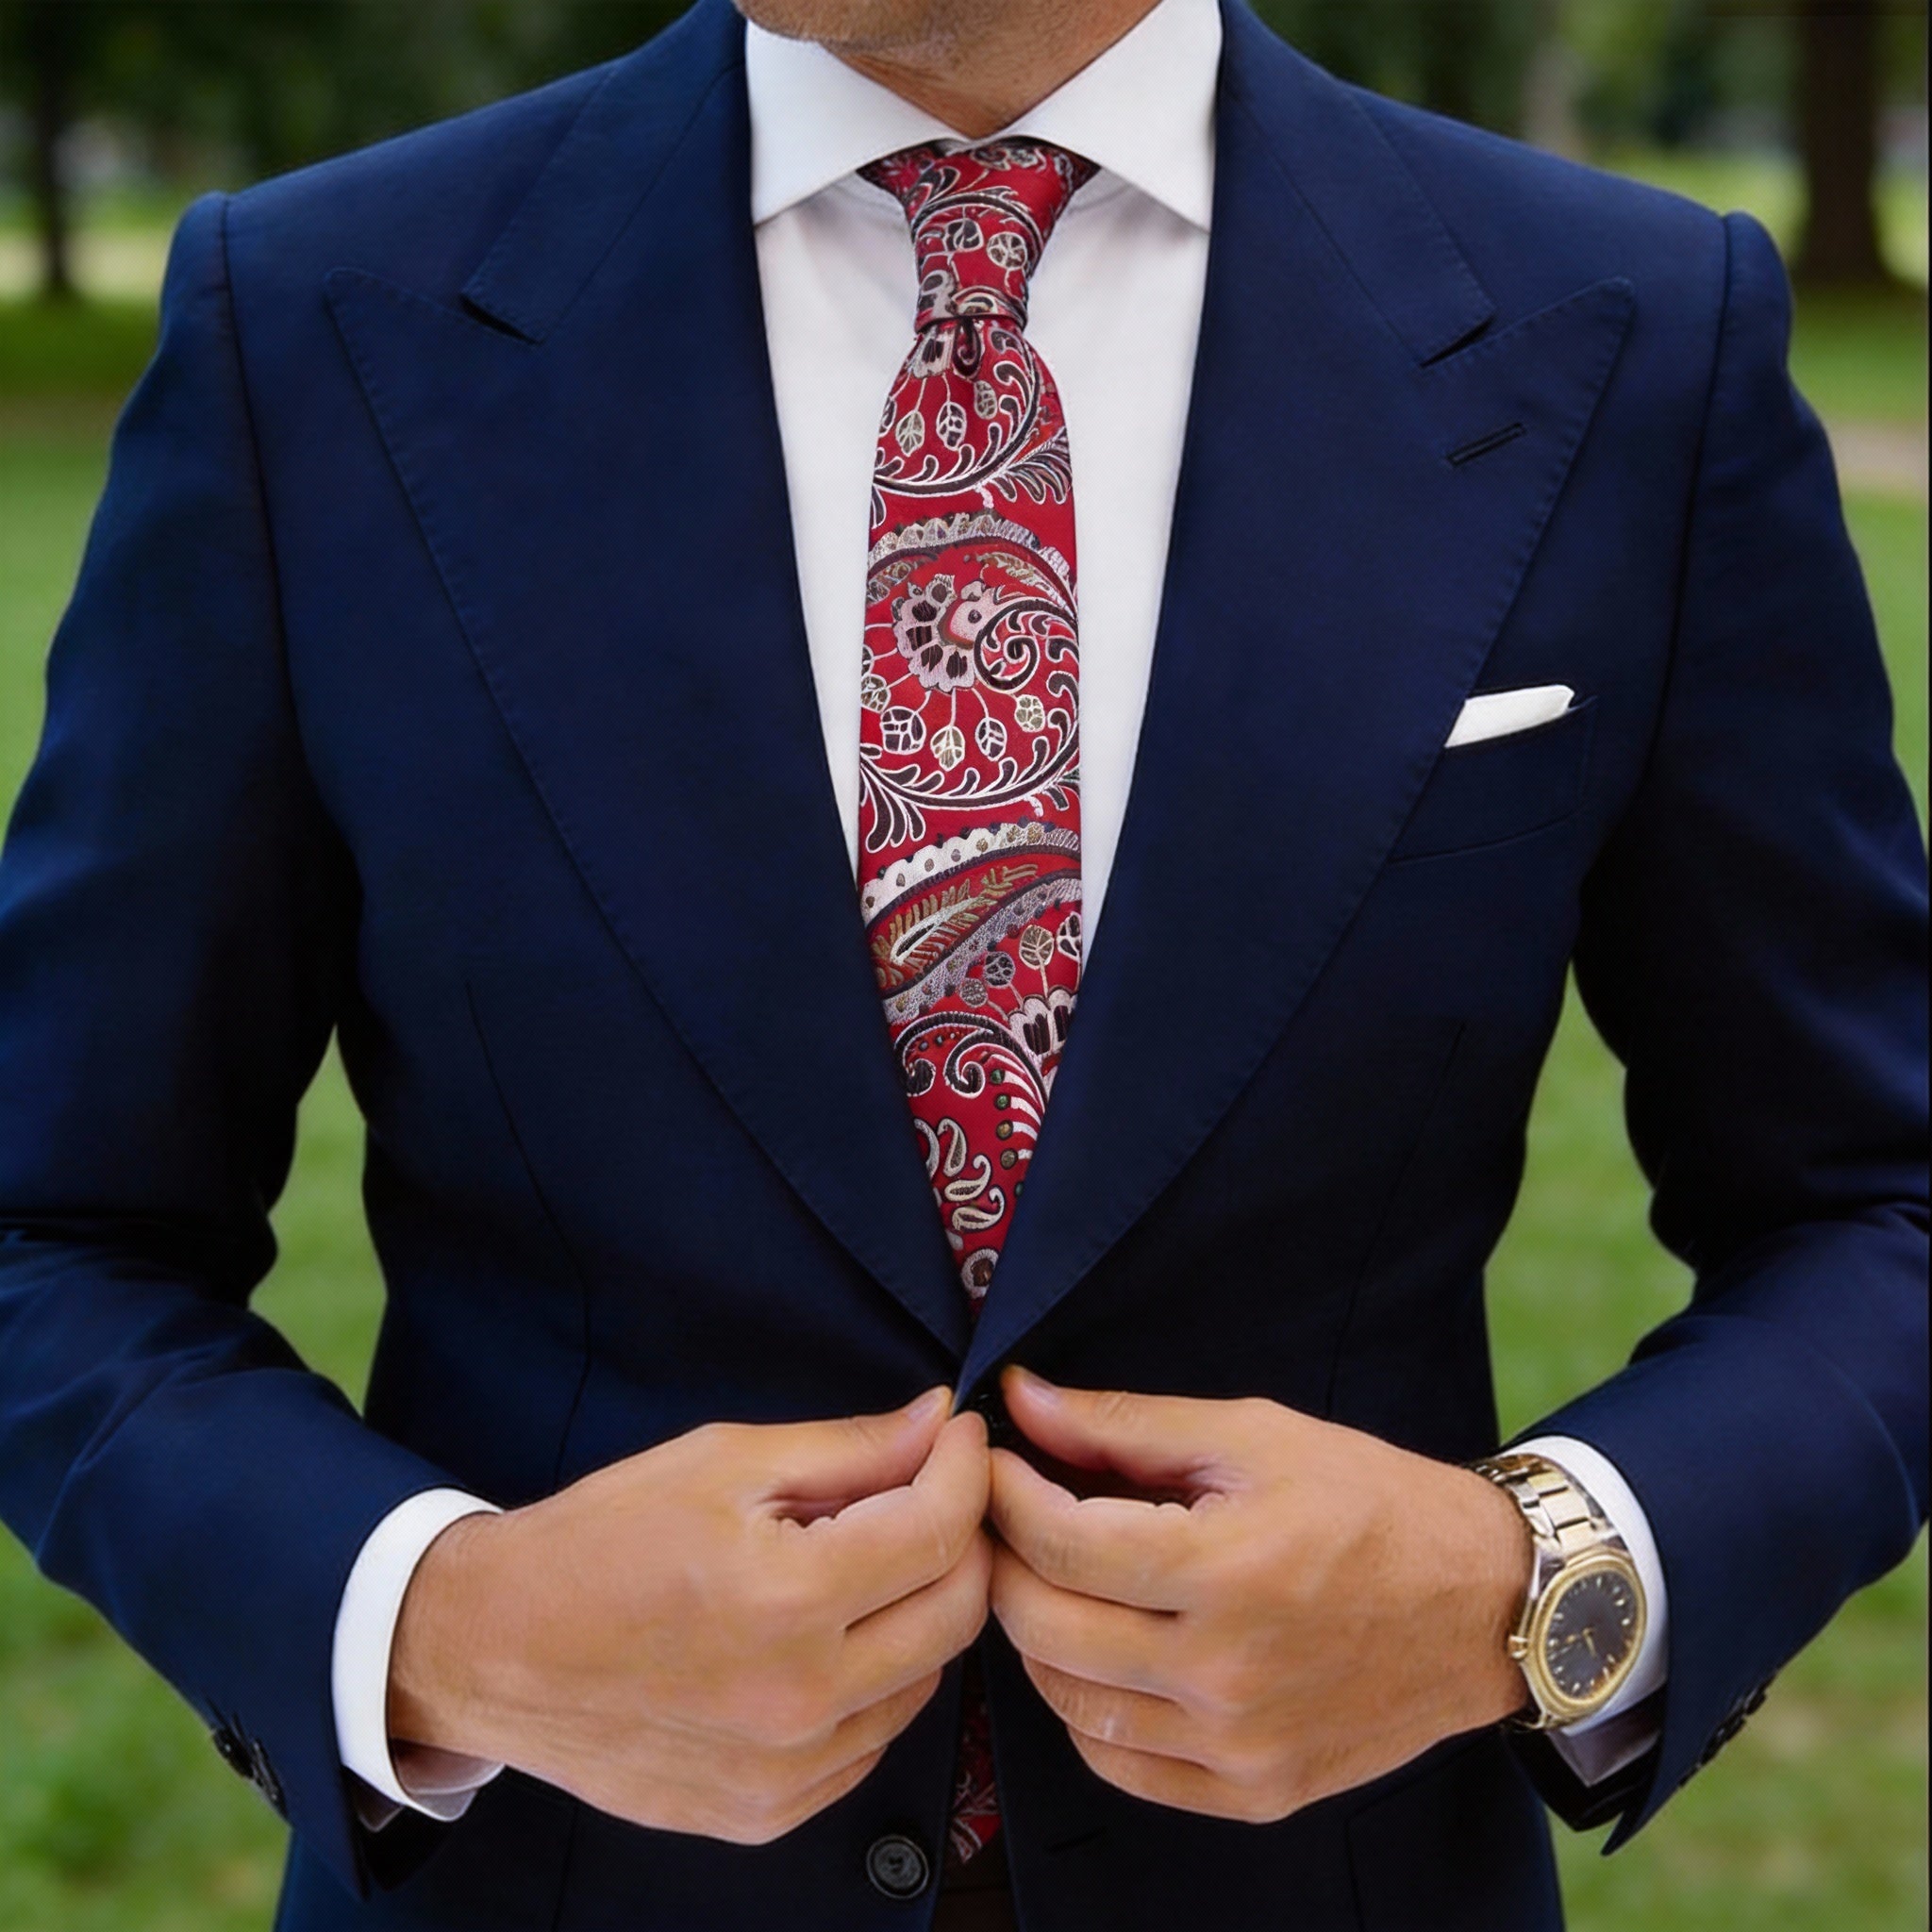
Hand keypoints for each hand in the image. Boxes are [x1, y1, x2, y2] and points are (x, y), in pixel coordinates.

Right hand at [388, 1388, 990, 1843]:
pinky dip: (876, 1682)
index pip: (939, 1531)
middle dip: (963, 1538)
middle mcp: (799, 1698)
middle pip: (956, 1613)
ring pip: (925, 1681)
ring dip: (920, 1611)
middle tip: (933, 1492)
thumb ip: (847, 1448)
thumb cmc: (601, 1541)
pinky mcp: (768, 1813)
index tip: (959, 1437)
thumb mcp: (722, 1461)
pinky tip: (830, 1636)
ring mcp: (786, 1771)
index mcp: (787, 1599)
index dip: (965, 1470)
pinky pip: (871, 1741)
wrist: (495, 1650)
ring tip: (868, 1563)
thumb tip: (937, 1423)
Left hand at [987, 1369, 1529, 1822]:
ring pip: (1068, 1702)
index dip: (1005, 1494)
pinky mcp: (1253, 1792)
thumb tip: (1025, 1401)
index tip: (992, 1460)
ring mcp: (1238, 1745)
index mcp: (1229, 1570)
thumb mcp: (1254, 1435)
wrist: (1483, 1605)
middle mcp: (1227, 1673)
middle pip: (1046, 1625)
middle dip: (1004, 1558)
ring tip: (1051, 1576)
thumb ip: (1127, 1425)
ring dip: (1036, 1633)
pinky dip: (1085, 1709)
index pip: (1061, 1542)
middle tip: (1007, 1514)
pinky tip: (1100, 1652)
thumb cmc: (1371, 1502)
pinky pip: (1119, 1764)